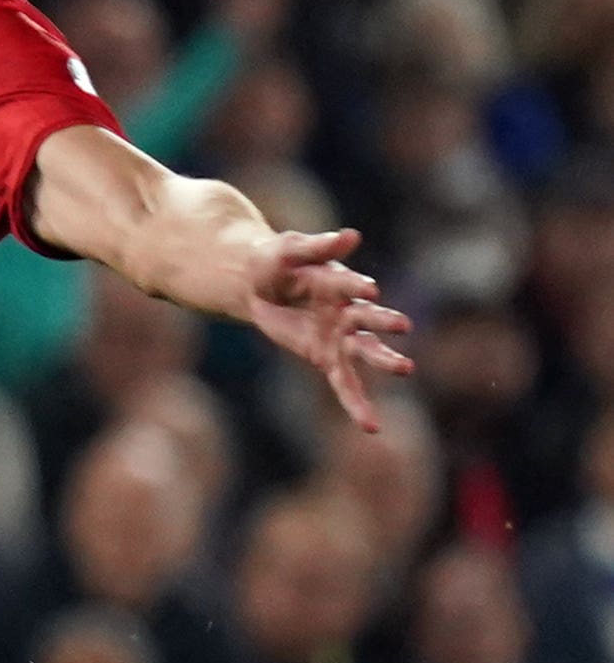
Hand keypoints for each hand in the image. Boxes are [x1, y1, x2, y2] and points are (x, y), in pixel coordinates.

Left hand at [245, 228, 411, 432]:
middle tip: (403, 325)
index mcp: (340, 282)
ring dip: (382, 359)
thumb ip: (319, 246)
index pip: (351, 284)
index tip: (367, 290)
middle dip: (382, 321)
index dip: (356, 286)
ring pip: (364, 351)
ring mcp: (339, 337)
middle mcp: (347, 310)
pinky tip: (371, 426)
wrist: (256, 283)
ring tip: (405, 368)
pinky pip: (343, 384)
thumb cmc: (276, 261)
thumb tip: (351, 235)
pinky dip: (356, 404)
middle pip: (368, 319)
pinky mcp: (325, 358)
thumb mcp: (289, 249)